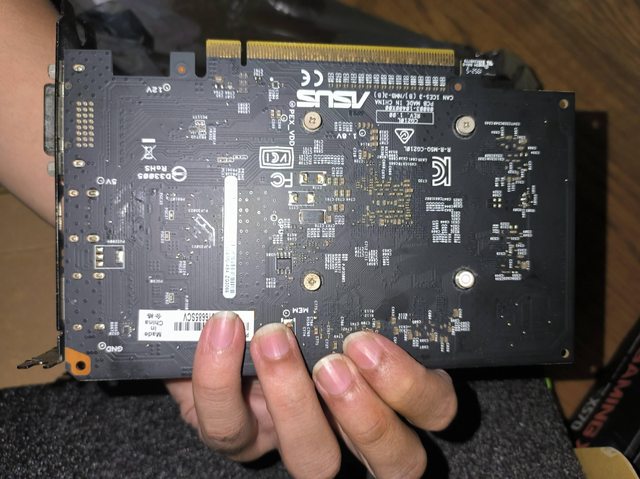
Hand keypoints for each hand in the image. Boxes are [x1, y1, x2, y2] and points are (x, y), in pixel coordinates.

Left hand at [166, 312, 456, 478]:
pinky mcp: (243, 436)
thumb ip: (356, 294)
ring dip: (294, 403)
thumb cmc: (301, 307)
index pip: (433, 408)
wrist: (233, 327)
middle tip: (334, 363)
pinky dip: (219, 378)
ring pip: (315, 461)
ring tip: (273, 343)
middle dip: (367, 416)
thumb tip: (372, 250)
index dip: (411, 386)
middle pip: (394, 460)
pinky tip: (224, 331)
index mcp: (389, 389)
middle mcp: (350, 427)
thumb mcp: (334, 298)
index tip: (372, 340)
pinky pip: (229, 429)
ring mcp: (298, 436)